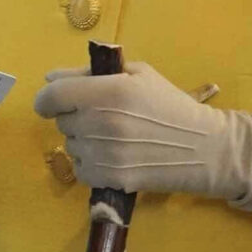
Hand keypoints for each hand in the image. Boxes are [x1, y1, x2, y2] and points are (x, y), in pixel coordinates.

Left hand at [31, 62, 251, 222]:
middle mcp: (102, 122)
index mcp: (109, 90)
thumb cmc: (171, 105)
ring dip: (84, 141)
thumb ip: (92, 73)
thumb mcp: (137, 74)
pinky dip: (91, 164)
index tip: (54, 101)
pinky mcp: (111, 178)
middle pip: (62, 121)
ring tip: (114, 137)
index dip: (47, 99)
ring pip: (71, 146)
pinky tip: (114, 156)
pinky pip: (81, 170)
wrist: (204, 148)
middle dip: (75, 116)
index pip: (53, 95)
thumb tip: (51, 78)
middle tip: (103, 116)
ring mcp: (106, 153)